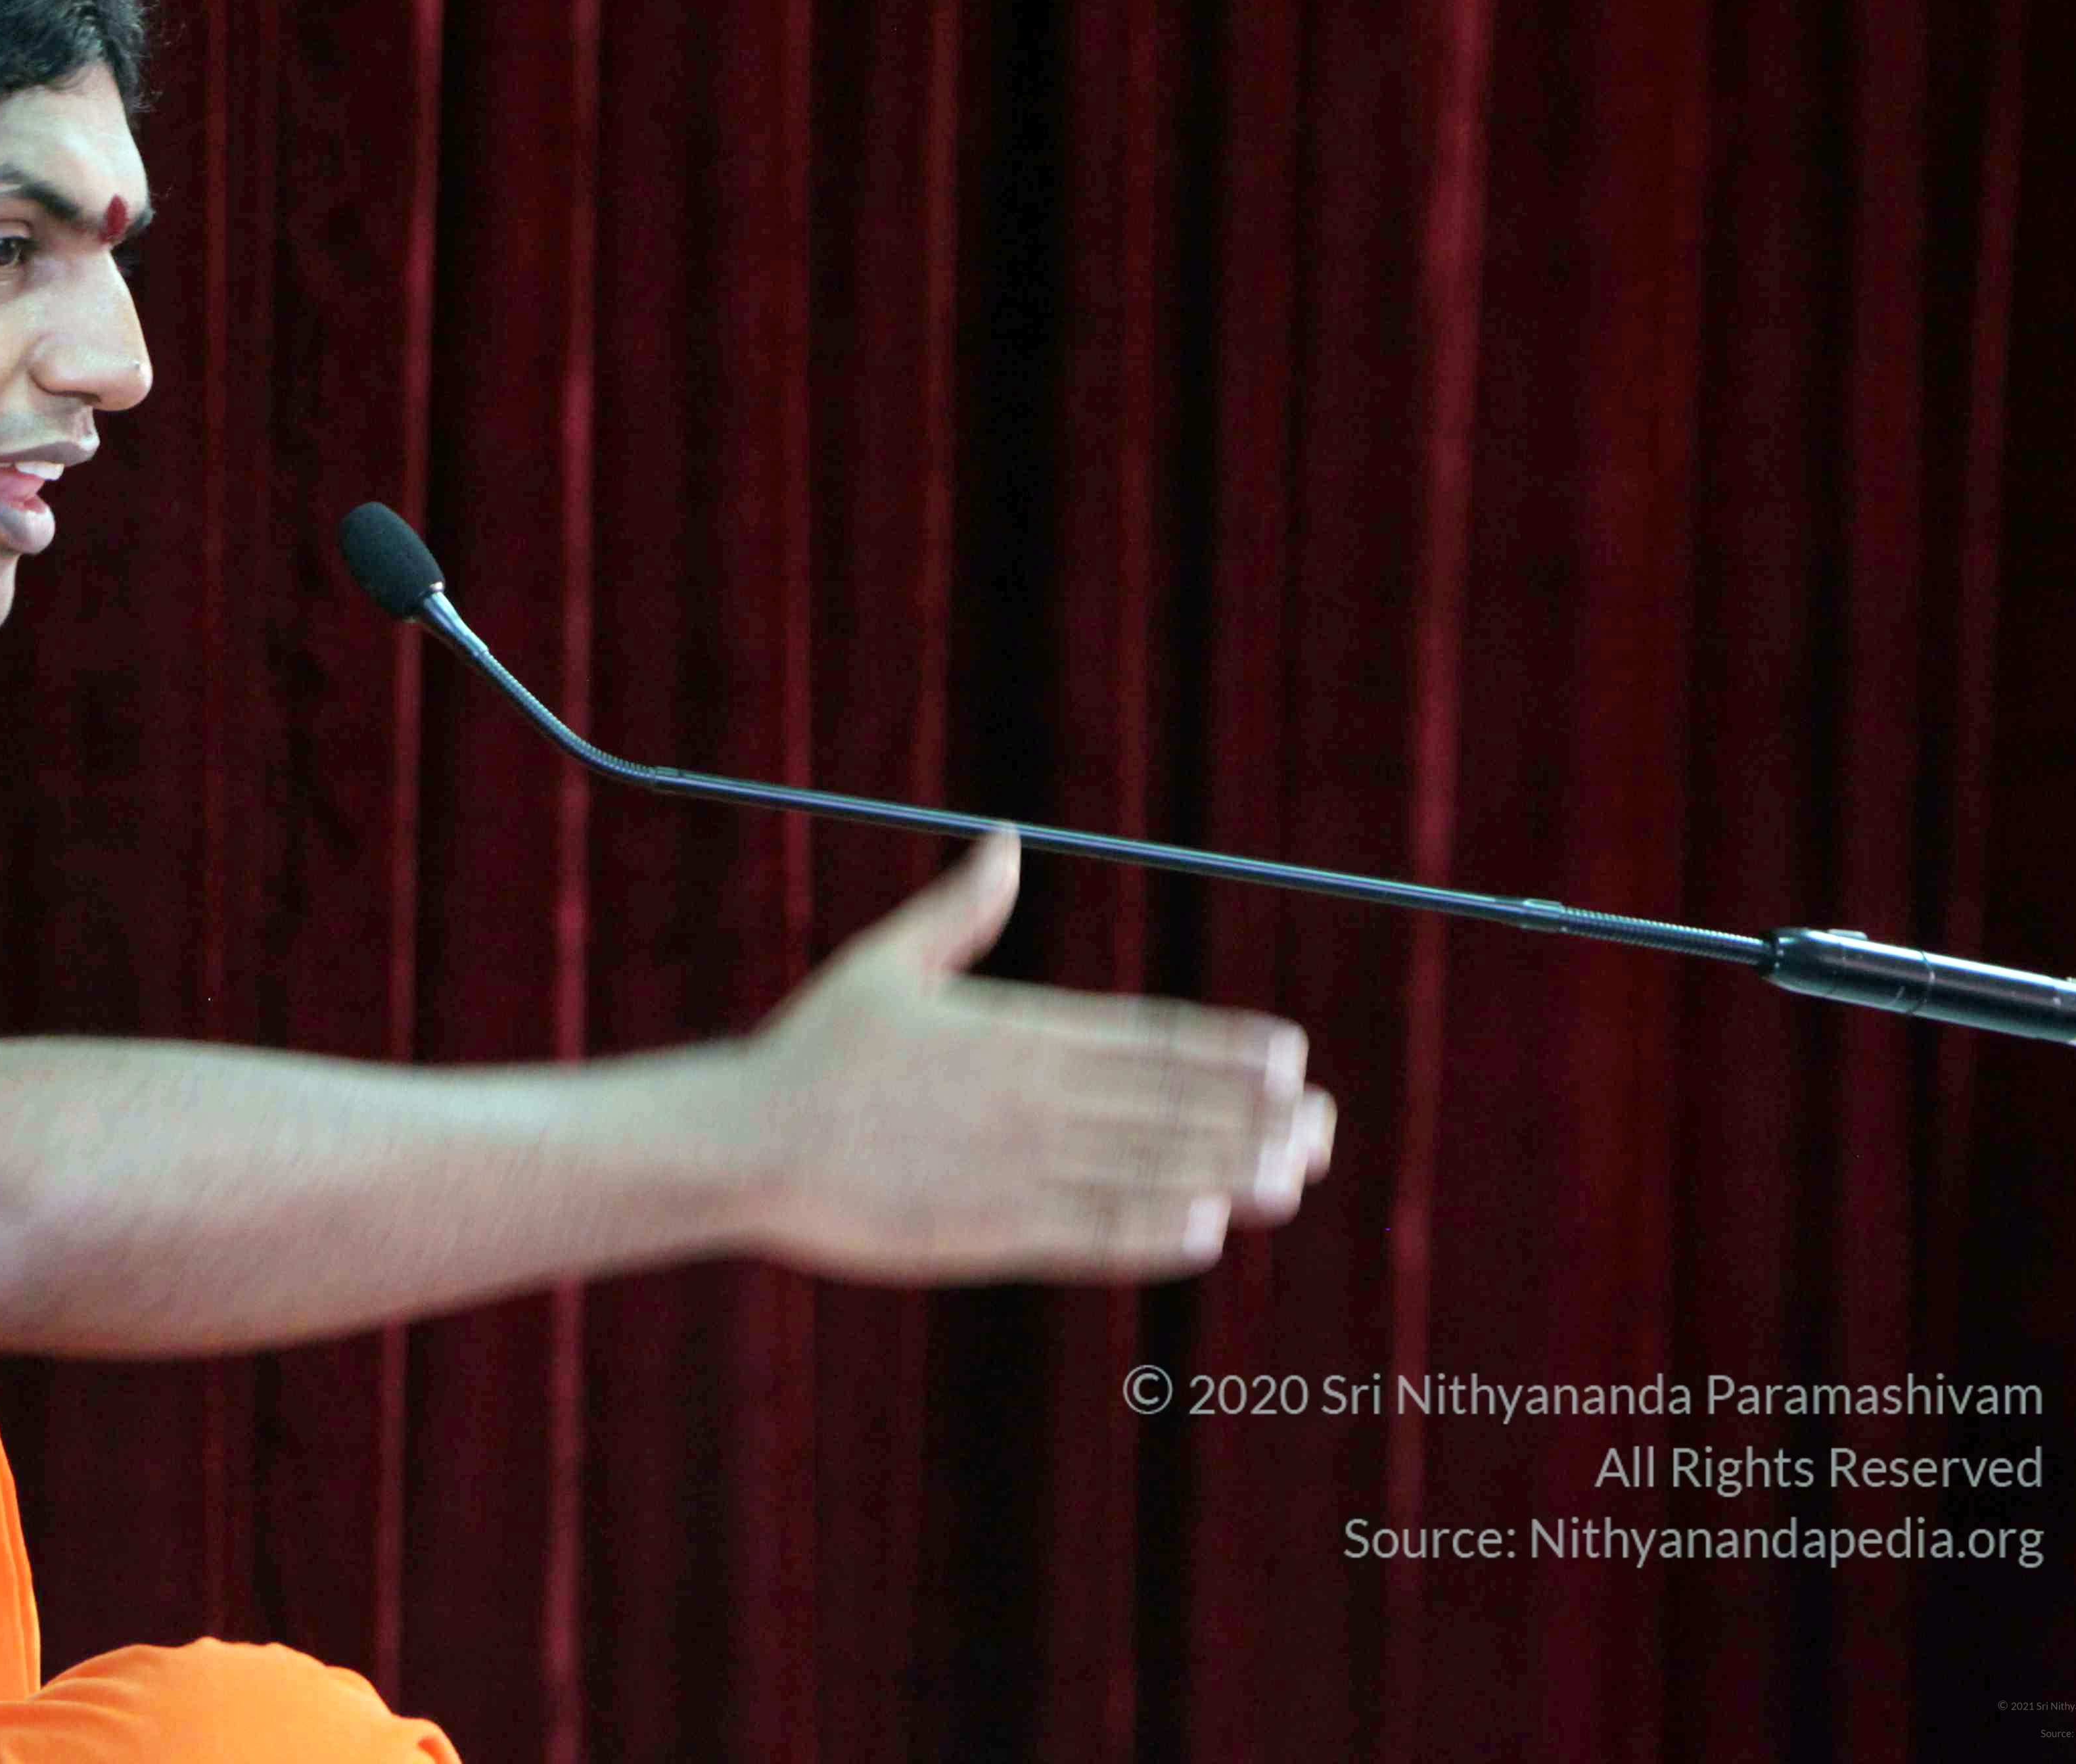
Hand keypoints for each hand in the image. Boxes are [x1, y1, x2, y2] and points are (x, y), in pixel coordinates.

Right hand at [741, 830, 1335, 1282]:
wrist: (749, 1142)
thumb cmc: (811, 1050)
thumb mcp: (885, 965)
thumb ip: (958, 912)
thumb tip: (1002, 842)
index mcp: (1015, 1032)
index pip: (1144, 1037)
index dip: (1222, 1048)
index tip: (1288, 1052)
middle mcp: (1030, 1099)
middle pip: (1165, 1106)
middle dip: (1253, 1115)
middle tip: (1326, 1123)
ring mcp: (1014, 1168)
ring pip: (1145, 1171)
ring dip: (1228, 1173)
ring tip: (1296, 1176)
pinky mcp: (988, 1231)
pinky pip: (1088, 1234)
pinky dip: (1150, 1232)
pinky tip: (1206, 1232)